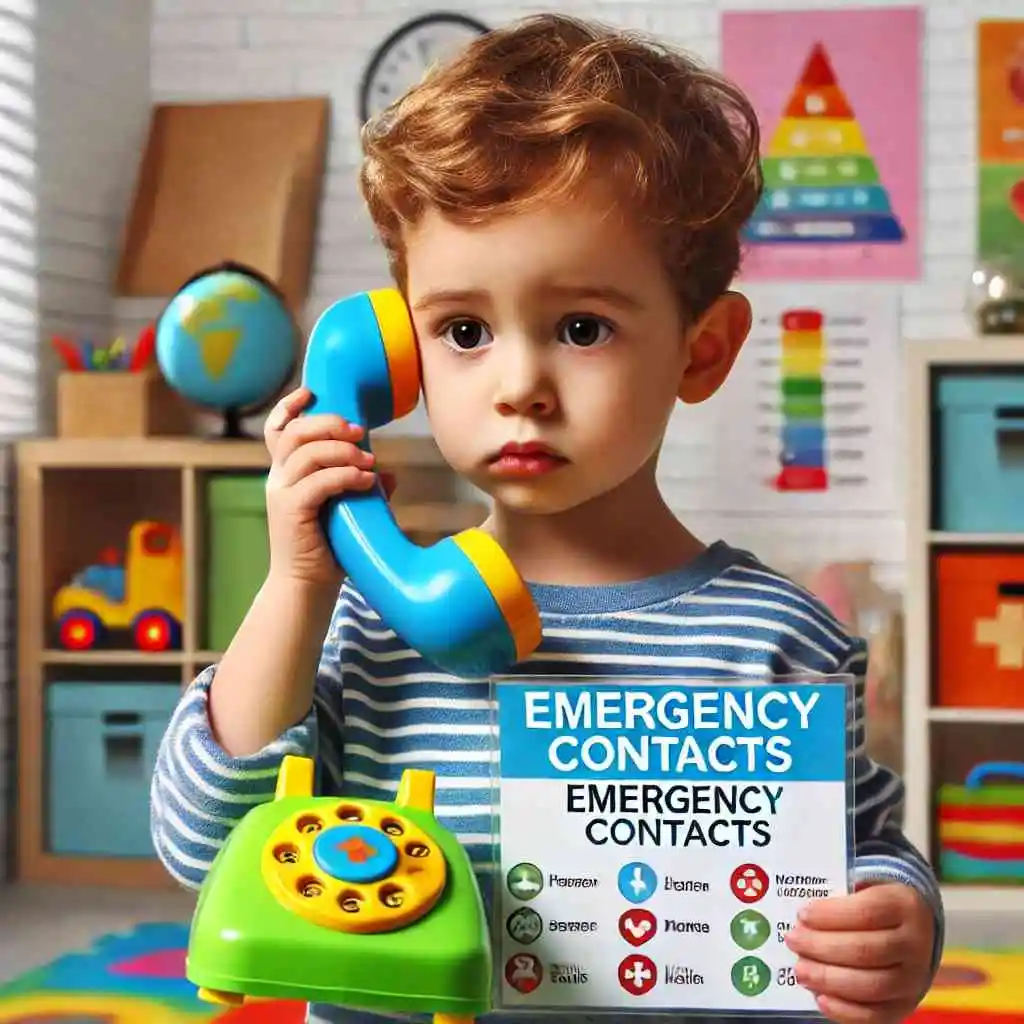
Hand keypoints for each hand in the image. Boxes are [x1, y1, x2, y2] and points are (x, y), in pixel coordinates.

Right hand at [264, 387, 394, 588]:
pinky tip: (367, 480)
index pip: (277, 429)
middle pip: (293, 432)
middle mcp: (279, 478)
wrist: (306, 587)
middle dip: (327, 424)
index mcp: (287, 472)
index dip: (290, 406)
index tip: (312, 392)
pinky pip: (316, 482)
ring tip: (369, 461)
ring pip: (305, 453)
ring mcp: (281, 493)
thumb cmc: (327, 549)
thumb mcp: (346, 511)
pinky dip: (344, 476)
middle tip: (360, 431)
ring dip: (341, 450)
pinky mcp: (290, 511)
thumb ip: (361, 489)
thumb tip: (390, 475)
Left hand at [784, 883, 934, 1023]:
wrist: (917, 932)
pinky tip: (821, 998)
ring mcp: (913, 979)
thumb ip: (842, 896)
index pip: (866, 912)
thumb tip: (809, 913)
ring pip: (871, 985)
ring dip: (829, 979)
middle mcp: (914, 944)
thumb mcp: (869, 888)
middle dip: (822, 947)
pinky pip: (876, 1016)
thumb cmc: (880, 908)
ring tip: (800, 970)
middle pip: (865, 950)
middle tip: (793, 941)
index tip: (803, 914)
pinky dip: (845, 1010)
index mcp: (904, 906)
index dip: (830, 915)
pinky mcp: (905, 1006)